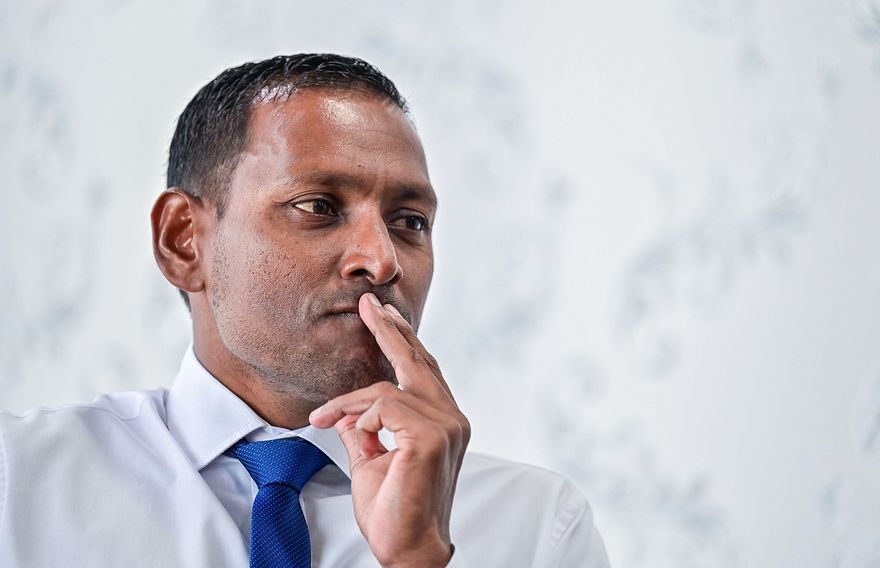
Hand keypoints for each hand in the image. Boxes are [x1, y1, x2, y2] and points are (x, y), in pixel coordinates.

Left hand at [309, 292, 469, 567]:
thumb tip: (348, 410)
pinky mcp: (431, 437)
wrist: (407, 550)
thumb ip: (365, 429)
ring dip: (351, 401)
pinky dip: (361, 415)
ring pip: (389, 387)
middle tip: (368, 303)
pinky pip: (385, 406)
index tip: (383, 316)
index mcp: (443, 421)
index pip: (422, 370)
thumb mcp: (371, 460)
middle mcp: (451, 418)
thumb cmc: (393, 511)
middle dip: (389, 330)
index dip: (402, 341)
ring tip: (326, 417)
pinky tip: (353, 431)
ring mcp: (446, 426)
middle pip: (417, 361)